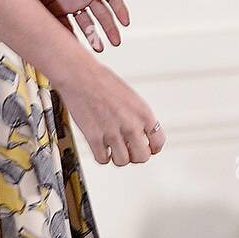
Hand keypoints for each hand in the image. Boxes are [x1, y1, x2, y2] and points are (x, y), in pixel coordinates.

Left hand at [15, 0, 129, 52]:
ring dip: (93, 36)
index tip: (125, 22)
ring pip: (86, 24)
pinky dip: (71, 37)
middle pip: (101, 14)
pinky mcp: (56, 11)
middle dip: (110, 28)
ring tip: (98, 47)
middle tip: (115, 41)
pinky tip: (75, 46)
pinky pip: (66, 27)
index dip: (120, 10)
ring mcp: (70, 4)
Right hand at [56, 52, 165, 166]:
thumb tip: (140, 135)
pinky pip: (103, 160)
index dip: (152, 147)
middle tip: (129, 149)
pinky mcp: (94, 138)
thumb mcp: (131, 97)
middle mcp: (131, 124)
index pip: (158, 142)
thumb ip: (138, 117)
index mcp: (143, 112)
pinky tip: (101, 146)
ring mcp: (112, 133)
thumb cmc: (103, 81)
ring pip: (122, 162)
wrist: (80, 75)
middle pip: (142, 157)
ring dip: (118, 156)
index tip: (147, 148)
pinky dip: (102, 156)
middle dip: (135, 155)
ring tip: (113, 147)